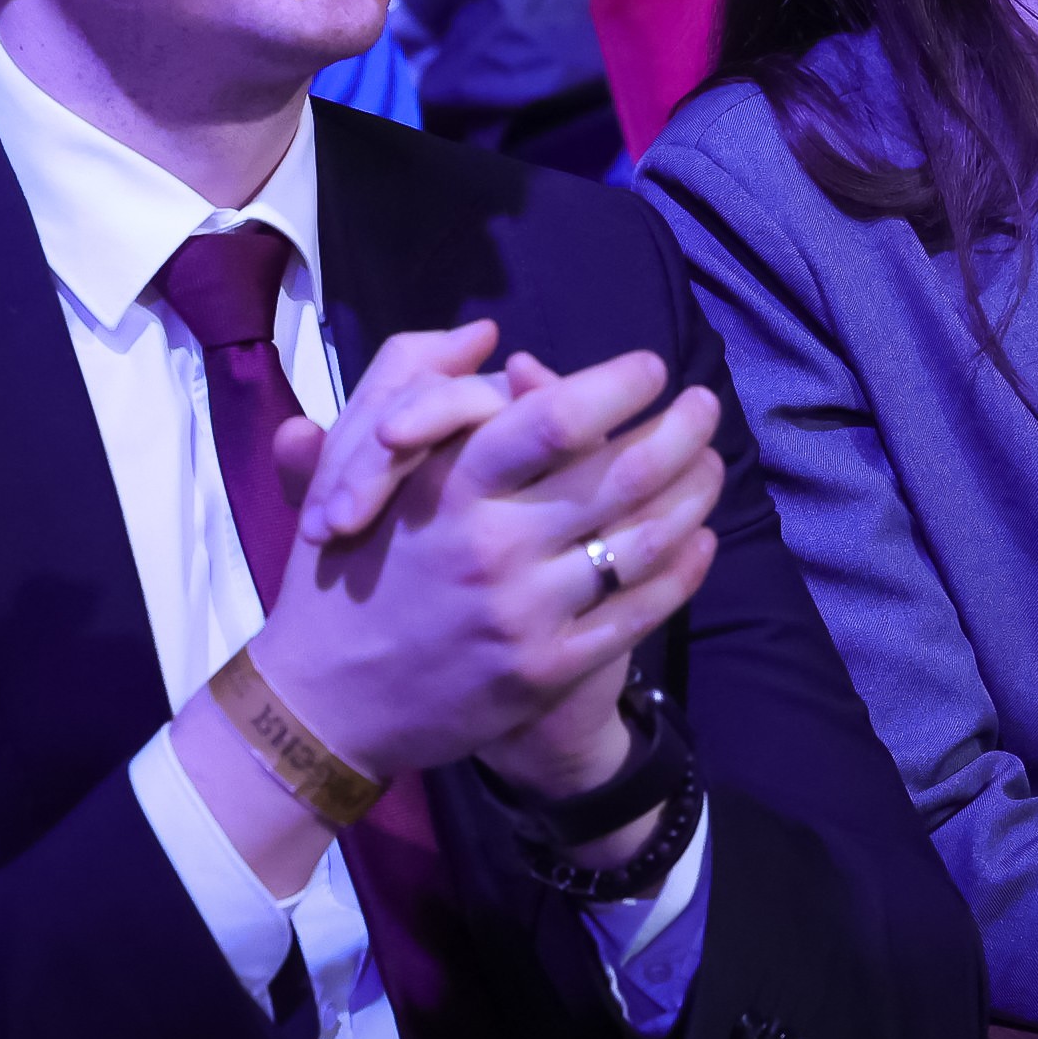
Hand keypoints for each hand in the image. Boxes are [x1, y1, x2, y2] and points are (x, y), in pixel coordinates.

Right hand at [253, 347, 722, 783]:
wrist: (323, 701)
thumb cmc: (341, 569)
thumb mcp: (351, 464)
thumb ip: (409, 384)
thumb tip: (484, 336)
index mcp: (447, 488)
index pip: (552, 419)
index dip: (616, 385)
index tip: (651, 367)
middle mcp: (492, 546)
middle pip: (621, 474)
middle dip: (681, 430)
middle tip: (707, 406)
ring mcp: (524, 614)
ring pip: (642, 541)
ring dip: (695, 495)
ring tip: (714, 465)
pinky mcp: (545, 671)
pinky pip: (636, 613)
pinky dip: (682, 570)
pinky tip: (701, 541)